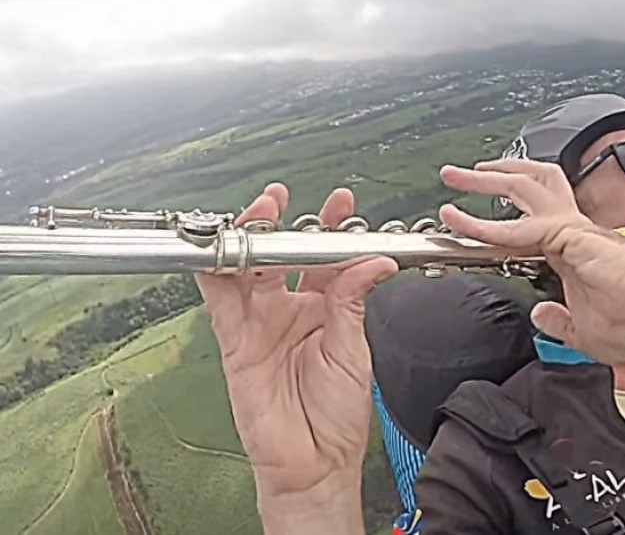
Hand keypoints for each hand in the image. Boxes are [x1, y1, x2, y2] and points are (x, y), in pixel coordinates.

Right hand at [194, 183, 397, 514]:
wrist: (315, 461)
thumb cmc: (338, 414)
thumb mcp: (354, 349)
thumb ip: (353, 301)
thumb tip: (374, 261)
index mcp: (326, 310)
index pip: (323, 258)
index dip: (329, 228)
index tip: (340, 203)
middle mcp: (290, 312)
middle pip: (279, 256)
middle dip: (280, 223)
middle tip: (284, 198)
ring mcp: (261, 324)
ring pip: (245, 269)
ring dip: (247, 238)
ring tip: (257, 212)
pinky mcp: (235, 343)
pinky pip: (219, 301)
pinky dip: (214, 272)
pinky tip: (218, 248)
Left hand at [438, 159, 624, 365]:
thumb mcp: (588, 333)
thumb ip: (560, 320)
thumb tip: (541, 313)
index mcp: (580, 249)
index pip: (535, 223)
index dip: (501, 220)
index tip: (469, 225)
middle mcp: (577, 232)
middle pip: (531, 187)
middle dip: (492, 178)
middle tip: (460, 175)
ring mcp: (576, 230)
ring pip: (525, 187)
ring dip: (486, 179)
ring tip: (458, 174)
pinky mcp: (572, 237)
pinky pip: (517, 229)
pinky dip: (484, 227)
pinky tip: (460, 224)